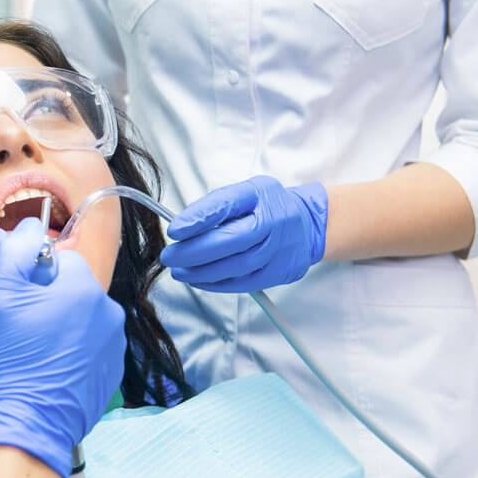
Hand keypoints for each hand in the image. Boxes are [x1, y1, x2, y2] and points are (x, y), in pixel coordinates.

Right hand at [0, 218, 125, 477]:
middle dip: (48, 300)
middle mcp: (109, 312)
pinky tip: (48, 369)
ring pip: (81, 317)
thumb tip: (31, 226)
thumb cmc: (8, 363)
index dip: (32, 276)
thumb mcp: (0, 297)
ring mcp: (113, 345)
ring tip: (33, 352)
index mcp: (84, 287)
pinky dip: (71, 352)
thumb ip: (17, 251)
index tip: (16, 299)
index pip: (59, 259)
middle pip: (72, 288)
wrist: (25, 427)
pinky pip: (89, 346)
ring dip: (60, 326)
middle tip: (21, 329)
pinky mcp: (111, 371)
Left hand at [161, 176, 327, 291]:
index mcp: (260, 195)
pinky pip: (245, 282)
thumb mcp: (243, 193)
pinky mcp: (281, 272)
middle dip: (195, 252)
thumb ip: (215, 207)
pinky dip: (218, 284)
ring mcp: (280, 249)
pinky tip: (199, 281)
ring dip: (203, 272)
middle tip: (170, 257)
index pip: (227, 205)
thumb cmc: (266, 206)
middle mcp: (274, 221)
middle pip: (232, 240)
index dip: (199, 218)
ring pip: (237, 266)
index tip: (175, 230)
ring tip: (179, 271)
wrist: (308, 224)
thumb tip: (183, 228)